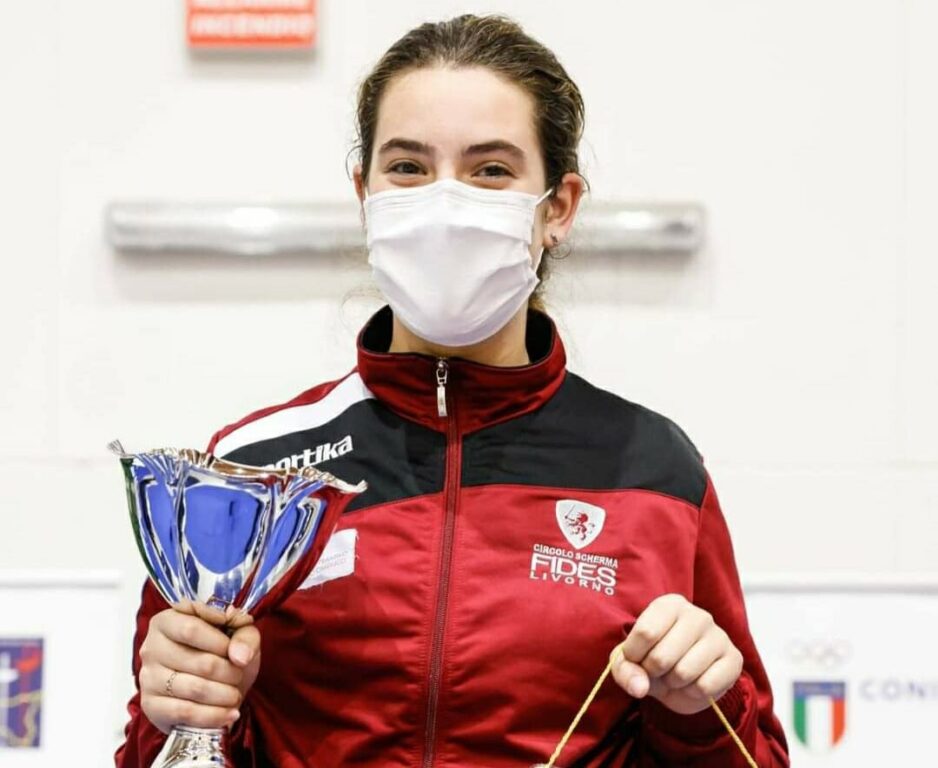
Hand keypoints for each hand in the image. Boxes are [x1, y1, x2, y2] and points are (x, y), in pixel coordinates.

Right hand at [138, 600, 260, 733]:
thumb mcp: (239, 634)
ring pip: (194, 688)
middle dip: (228, 671)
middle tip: (239, 674)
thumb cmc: (221, 653)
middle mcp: (152, 647)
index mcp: (167, 620)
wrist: (210, 686)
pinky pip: (185, 712)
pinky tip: (230, 713)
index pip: (191, 629)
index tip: (235, 651)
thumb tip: (240, 655)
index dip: (219, 642)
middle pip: (198, 661)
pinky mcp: (151, 706)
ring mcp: (148, 678)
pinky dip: (214, 715)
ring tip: (235, 694)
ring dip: (224, 694)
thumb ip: (244, 635)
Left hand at [610, 594, 742, 714]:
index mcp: (670, 605)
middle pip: (662, 656)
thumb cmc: (653, 660)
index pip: (645, 633)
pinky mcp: (734, 659)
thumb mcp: (630, 661)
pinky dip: (693, 693)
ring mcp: (719, 636)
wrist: (684, 681)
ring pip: (684, 673)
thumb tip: (639, 687)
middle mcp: (698, 615)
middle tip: (658, 670)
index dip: (634, 655)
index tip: (637, 658)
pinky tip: (695, 682)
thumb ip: (625, 670)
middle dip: (654, 673)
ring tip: (675, 675)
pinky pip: (705, 687)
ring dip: (673, 683)